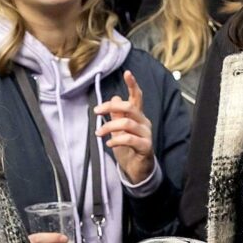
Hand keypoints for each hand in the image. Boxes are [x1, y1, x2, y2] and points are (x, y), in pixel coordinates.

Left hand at [97, 70, 154, 185]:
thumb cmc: (128, 148)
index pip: (137, 97)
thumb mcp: (119, 130)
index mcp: (138, 116)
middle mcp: (144, 122)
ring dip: (110, 126)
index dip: (133, 85)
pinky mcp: (146, 147)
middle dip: (111, 107)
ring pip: (128, 123)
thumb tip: (115, 98)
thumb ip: (117, 115)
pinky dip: (117, 140)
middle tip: (96, 111)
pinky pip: (130, 139)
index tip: (127, 73)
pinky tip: (108, 143)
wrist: (137, 169)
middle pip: (130, 108)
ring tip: (99, 133)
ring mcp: (146, 134)